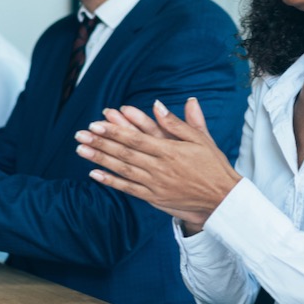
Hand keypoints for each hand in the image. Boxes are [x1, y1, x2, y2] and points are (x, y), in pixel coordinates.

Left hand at [75, 98, 240, 230]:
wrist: (222, 198)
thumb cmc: (213, 165)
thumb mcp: (201, 139)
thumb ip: (179, 122)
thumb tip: (159, 105)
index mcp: (171, 151)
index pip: (137, 138)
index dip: (115, 130)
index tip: (97, 123)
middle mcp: (161, 168)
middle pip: (125, 153)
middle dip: (101, 142)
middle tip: (81, 134)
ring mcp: (156, 184)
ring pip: (123, 170)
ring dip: (100, 159)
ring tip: (81, 150)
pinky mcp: (154, 197)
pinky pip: (128, 188)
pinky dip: (111, 181)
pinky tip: (95, 174)